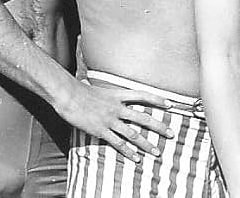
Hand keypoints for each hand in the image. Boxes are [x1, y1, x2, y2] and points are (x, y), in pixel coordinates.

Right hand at [55, 78, 174, 161]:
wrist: (67, 95)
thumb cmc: (76, 89)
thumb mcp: (91, 85)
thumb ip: (98, 88)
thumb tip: (89, 80)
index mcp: (116, 95)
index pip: (142, 95)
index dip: (157, 99)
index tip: (170, 104)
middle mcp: (116, 108)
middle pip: (143, 118)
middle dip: (159, 126)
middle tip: (171, 134)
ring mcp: (110, 120)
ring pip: (133, 134)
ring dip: (146, 144)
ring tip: (157, 153)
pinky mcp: (101, 131)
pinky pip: (118, 143)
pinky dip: (128, 152)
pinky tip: (135, 158)